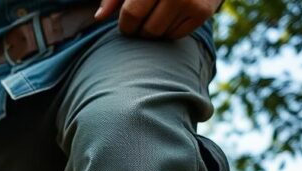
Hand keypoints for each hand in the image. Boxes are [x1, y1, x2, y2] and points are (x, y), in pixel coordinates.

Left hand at [94, 0, 221, 39]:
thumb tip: (98, 17)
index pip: (132, 14)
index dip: (125, 25)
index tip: (127, 24)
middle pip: (147, 30)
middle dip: (139, 31)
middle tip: (141, 23)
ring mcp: (191, 0)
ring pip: (160, 34)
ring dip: (153, 31)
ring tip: (156, 16)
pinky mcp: (204, 11)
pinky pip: (176, 35)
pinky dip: (169, 31)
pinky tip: (171, 17)